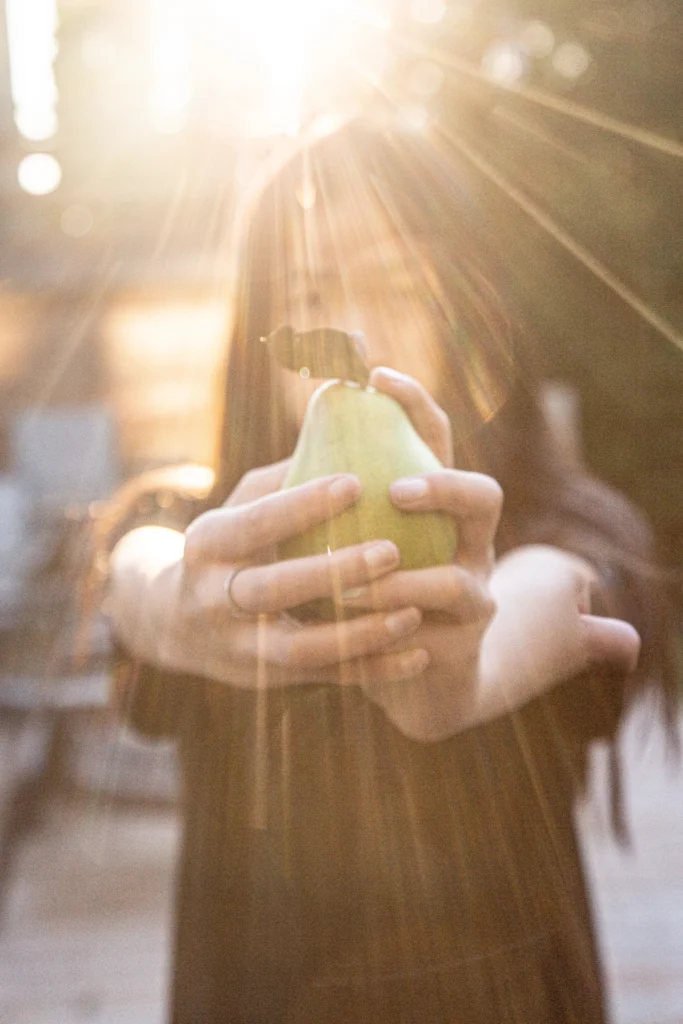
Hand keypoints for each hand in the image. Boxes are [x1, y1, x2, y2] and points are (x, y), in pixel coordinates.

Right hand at [151, 460, 429, 688]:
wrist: (176, 623)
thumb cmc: (230, 544)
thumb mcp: (239, 506)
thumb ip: (286, 479)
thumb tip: (346, 424)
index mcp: (208, 543)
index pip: (256, 523)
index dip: (304, 505)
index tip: (356, 482)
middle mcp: (214, 598)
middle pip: (274, 589)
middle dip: (333, 573)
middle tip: (392, 550)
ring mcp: (238, 647)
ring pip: (301, 648)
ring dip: (359, 633)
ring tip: (413, 612)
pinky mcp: (265, 681)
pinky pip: (324, 679)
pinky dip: (372, 670)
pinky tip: (417, 654)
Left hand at [333, 370, 640, 741]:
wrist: (412, 677)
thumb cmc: (367, 591)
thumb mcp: (349, 537)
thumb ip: (334, 494)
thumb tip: (304, 431)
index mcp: (439, 506)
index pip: (437, 442)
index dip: (416, 405)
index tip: (376, 377)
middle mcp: (469, 544)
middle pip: (484, 497)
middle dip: (444, 488)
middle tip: (397, 490)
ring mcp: (475, 597)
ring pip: (456, 581)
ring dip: (400, 582)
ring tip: (351, 584)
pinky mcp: (464, 647)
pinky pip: (435, 637)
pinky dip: (391, 632)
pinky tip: (353, 634)